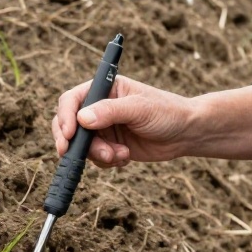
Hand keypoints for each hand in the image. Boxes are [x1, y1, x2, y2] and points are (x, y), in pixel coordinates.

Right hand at [52, 74, 192, 167]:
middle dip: (73, 141)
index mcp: (105, 89)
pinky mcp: (111, 146)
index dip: (65, 117)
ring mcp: (104, 128)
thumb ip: (110, 112)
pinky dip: (107, 161)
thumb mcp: (139, 108)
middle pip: (69, 124)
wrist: (186, 134)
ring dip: (98, 154)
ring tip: (120, 155)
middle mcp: (100, 107)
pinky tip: (126, 157)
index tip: (69, 134)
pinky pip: (96, 158)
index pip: (72, 100)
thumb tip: (82, 118)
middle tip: (73, 155)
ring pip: (83, 145)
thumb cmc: (167, 112)